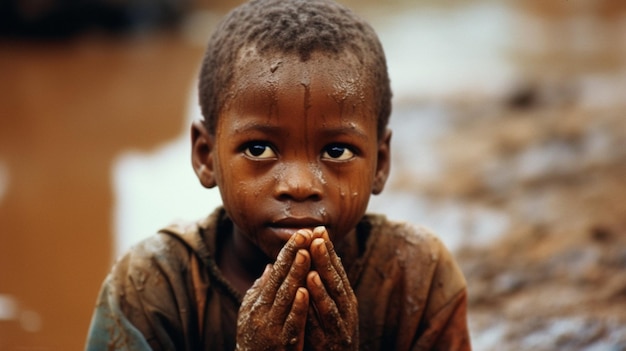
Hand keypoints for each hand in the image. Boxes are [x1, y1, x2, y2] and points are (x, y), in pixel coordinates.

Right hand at [236, 230, 312, 350]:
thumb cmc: (253, 338)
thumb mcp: (251, 311)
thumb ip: (261, 289)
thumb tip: (269, 266)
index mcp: (258, 300)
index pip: (276, 270)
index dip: (288, 251)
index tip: (301, 232)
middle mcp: (262, 310)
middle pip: (280, 278)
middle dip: (294, 255)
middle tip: (305, 233)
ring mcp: (271, 327)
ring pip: (285, 296)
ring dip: (295, 274)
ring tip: (305, 254)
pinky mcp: (282, 344)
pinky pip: (291, 323)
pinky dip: (297, 308)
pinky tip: (304, 292)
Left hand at [304, 227, 358, 350]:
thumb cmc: (330, 336)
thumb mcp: (329, 310)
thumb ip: (323, 288)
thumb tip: (314, 261)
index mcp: (344, 300)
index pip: (336, 271)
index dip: (328, 251)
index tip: (319, 230)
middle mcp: (346, 309)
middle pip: (336, 280)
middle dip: (327, 258)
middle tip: (318, 237)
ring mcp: (340, 326)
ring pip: (332, 299)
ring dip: (323, 278)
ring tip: (313, 260)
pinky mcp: (331, 342)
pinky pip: (322, 322)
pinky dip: (315, 306)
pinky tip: (307, 290)